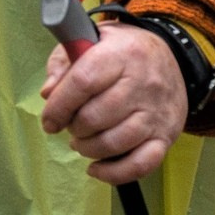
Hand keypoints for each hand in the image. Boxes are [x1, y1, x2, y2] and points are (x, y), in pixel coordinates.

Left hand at [40, 23, 186, 183]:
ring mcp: (157, 112)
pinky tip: (96, 168)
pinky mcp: (166, 135)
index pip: (83, 83)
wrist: (167, 58)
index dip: (59, 106)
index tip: (48, 120)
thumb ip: (62, 64)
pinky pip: (141, 164)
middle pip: (96, 117)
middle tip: (71, 125)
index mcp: (120, 54)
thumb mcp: (88, 42)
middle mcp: (143, 83)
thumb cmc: (119, 52)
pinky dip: (114, 173)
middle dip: (73, 127)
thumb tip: (48, 94)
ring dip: (88, 149)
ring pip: (115, 143)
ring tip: (81, 141)